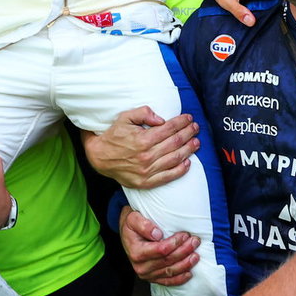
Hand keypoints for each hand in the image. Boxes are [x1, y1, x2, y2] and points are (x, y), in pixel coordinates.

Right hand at [82, 105, 198, 188]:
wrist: (99, 157)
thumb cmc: (114, 135)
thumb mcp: (124, 118)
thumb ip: (143, 113)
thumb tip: (161, 119)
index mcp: (142, 139)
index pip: (169, 129)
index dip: (181, 122)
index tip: (188, 117)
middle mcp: (146, 156)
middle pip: (175, 143)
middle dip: (188, 133)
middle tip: (195, 127)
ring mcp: (147, 171)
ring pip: (174, 159)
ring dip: (188, 150)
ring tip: (196, 142)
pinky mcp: (146, 182)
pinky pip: (167, 177)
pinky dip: (180, 170)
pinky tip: (188, 162)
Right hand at [120, 207, 198, 286]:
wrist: (127, 234)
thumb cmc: (132, 225)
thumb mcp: (132, 219)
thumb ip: (143, 225)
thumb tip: (157, 234)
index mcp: (136, 252)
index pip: (161, 250)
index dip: (175, 243)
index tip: (185, 234)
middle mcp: (141, 267)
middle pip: (168, 261)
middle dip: (184, 251)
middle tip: (195, 241)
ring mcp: (147, 275)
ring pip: (170, 271)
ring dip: (185, 264)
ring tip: (196, 255)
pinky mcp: (152, 278)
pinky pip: (168, 282)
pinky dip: (180, 279)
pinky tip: (189, 273)